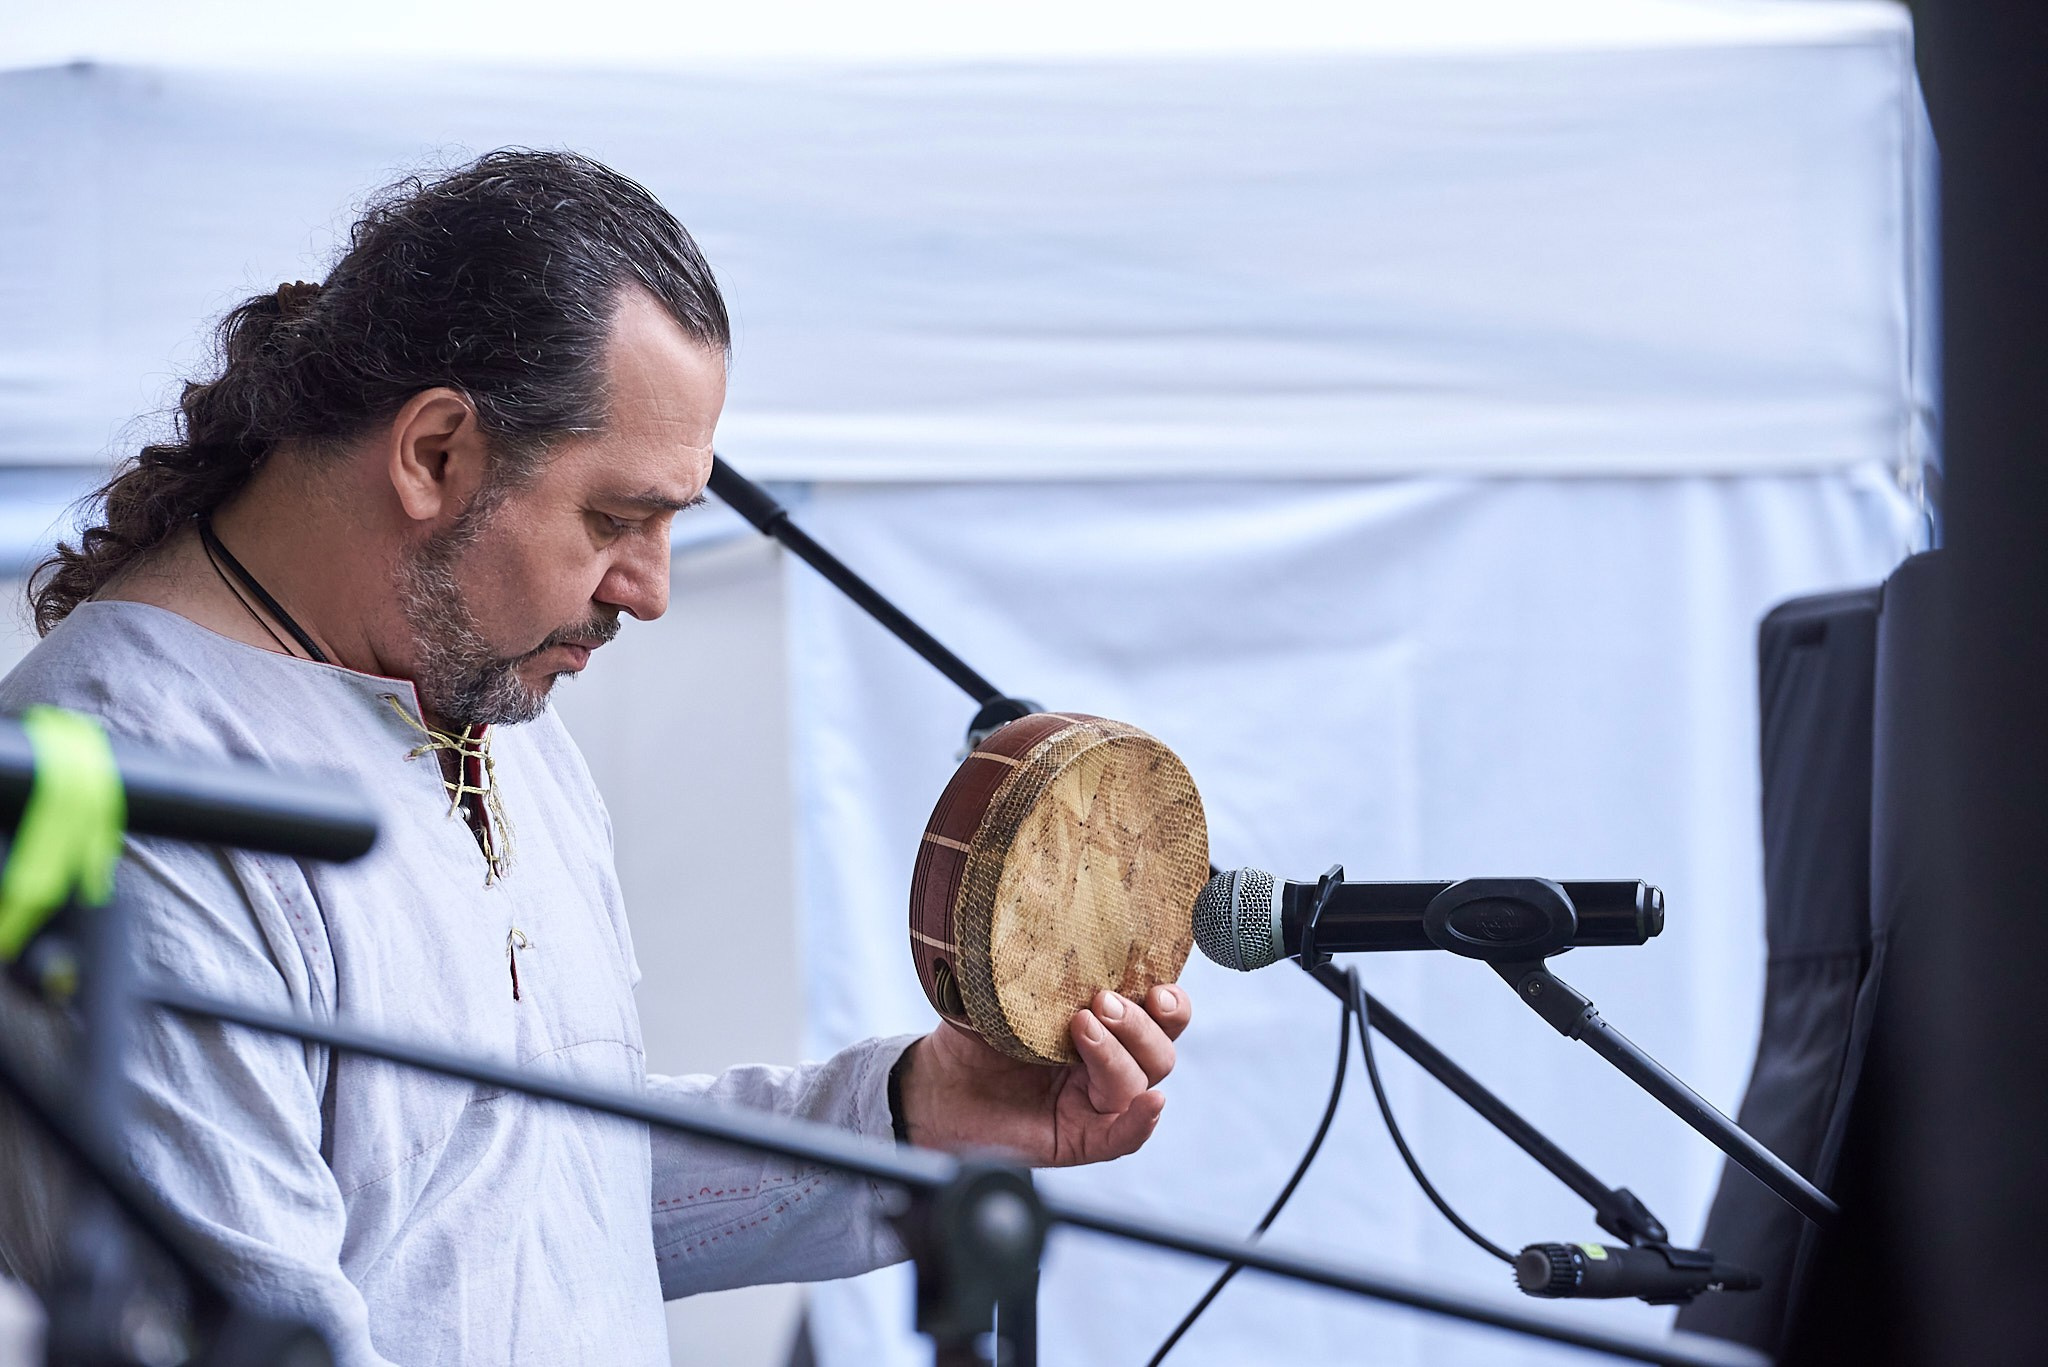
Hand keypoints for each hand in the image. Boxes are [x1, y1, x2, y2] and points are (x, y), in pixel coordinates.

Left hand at [895, 984, 1190, 1165]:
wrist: (934, 1086)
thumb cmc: (972, 1035)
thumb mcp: (1005, 990)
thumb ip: (1035, 964)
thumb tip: (1045, 919)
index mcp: (1104, 1024)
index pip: (1160, 1014)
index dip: (1170, 1001)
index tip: (1156, 985)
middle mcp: (1108, 1063)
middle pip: (1159, 1049)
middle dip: (1138, 1023)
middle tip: (1100, 1002)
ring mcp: (1095, 1102)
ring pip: (1140, 1083)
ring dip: (1119, 1054)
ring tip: (1081, 1028)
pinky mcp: (1080, 1139)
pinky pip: (1123, 1137)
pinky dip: (1140, 1122)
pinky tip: (1149, 1104)